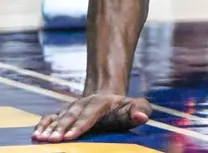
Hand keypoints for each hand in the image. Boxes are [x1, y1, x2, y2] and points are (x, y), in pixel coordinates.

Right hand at [33, 91, 151, 141]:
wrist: (109, 98)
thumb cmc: (124, 109)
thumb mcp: (137, 106)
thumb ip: (141, 110)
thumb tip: (141, 117)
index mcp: (102, 102)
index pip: (90, 114)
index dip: (80, 124)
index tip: (71, 136)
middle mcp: (85, 103)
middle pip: (72, 114)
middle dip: (62, 127)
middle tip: (53, 140)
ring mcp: (73, 108)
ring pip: (60, 116)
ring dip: (49, 127)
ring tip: (40, 138)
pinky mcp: (64, 113)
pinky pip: (51, 117)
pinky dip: (43, 124)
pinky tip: (36, 133)